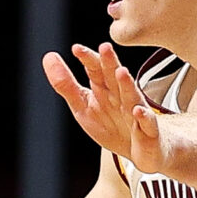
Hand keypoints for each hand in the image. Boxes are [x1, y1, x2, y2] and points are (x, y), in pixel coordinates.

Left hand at [43, 42, 167, 173]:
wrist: (142, 150)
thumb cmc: (112, 126)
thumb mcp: (83, 106)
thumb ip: (66, 84)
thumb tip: (48, 57)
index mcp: (104, 88)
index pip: (96, 69)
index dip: (87, 59)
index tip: (76, 49)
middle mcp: (121, 96)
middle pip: (114, 77)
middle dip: (109, 63)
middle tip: (104, 47)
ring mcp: (136, 112)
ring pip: (132, 96)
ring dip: (127, 84)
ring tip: (121, 72)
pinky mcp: (148, 130)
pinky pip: (147, 123)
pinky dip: (144, 117)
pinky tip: (138, 111)